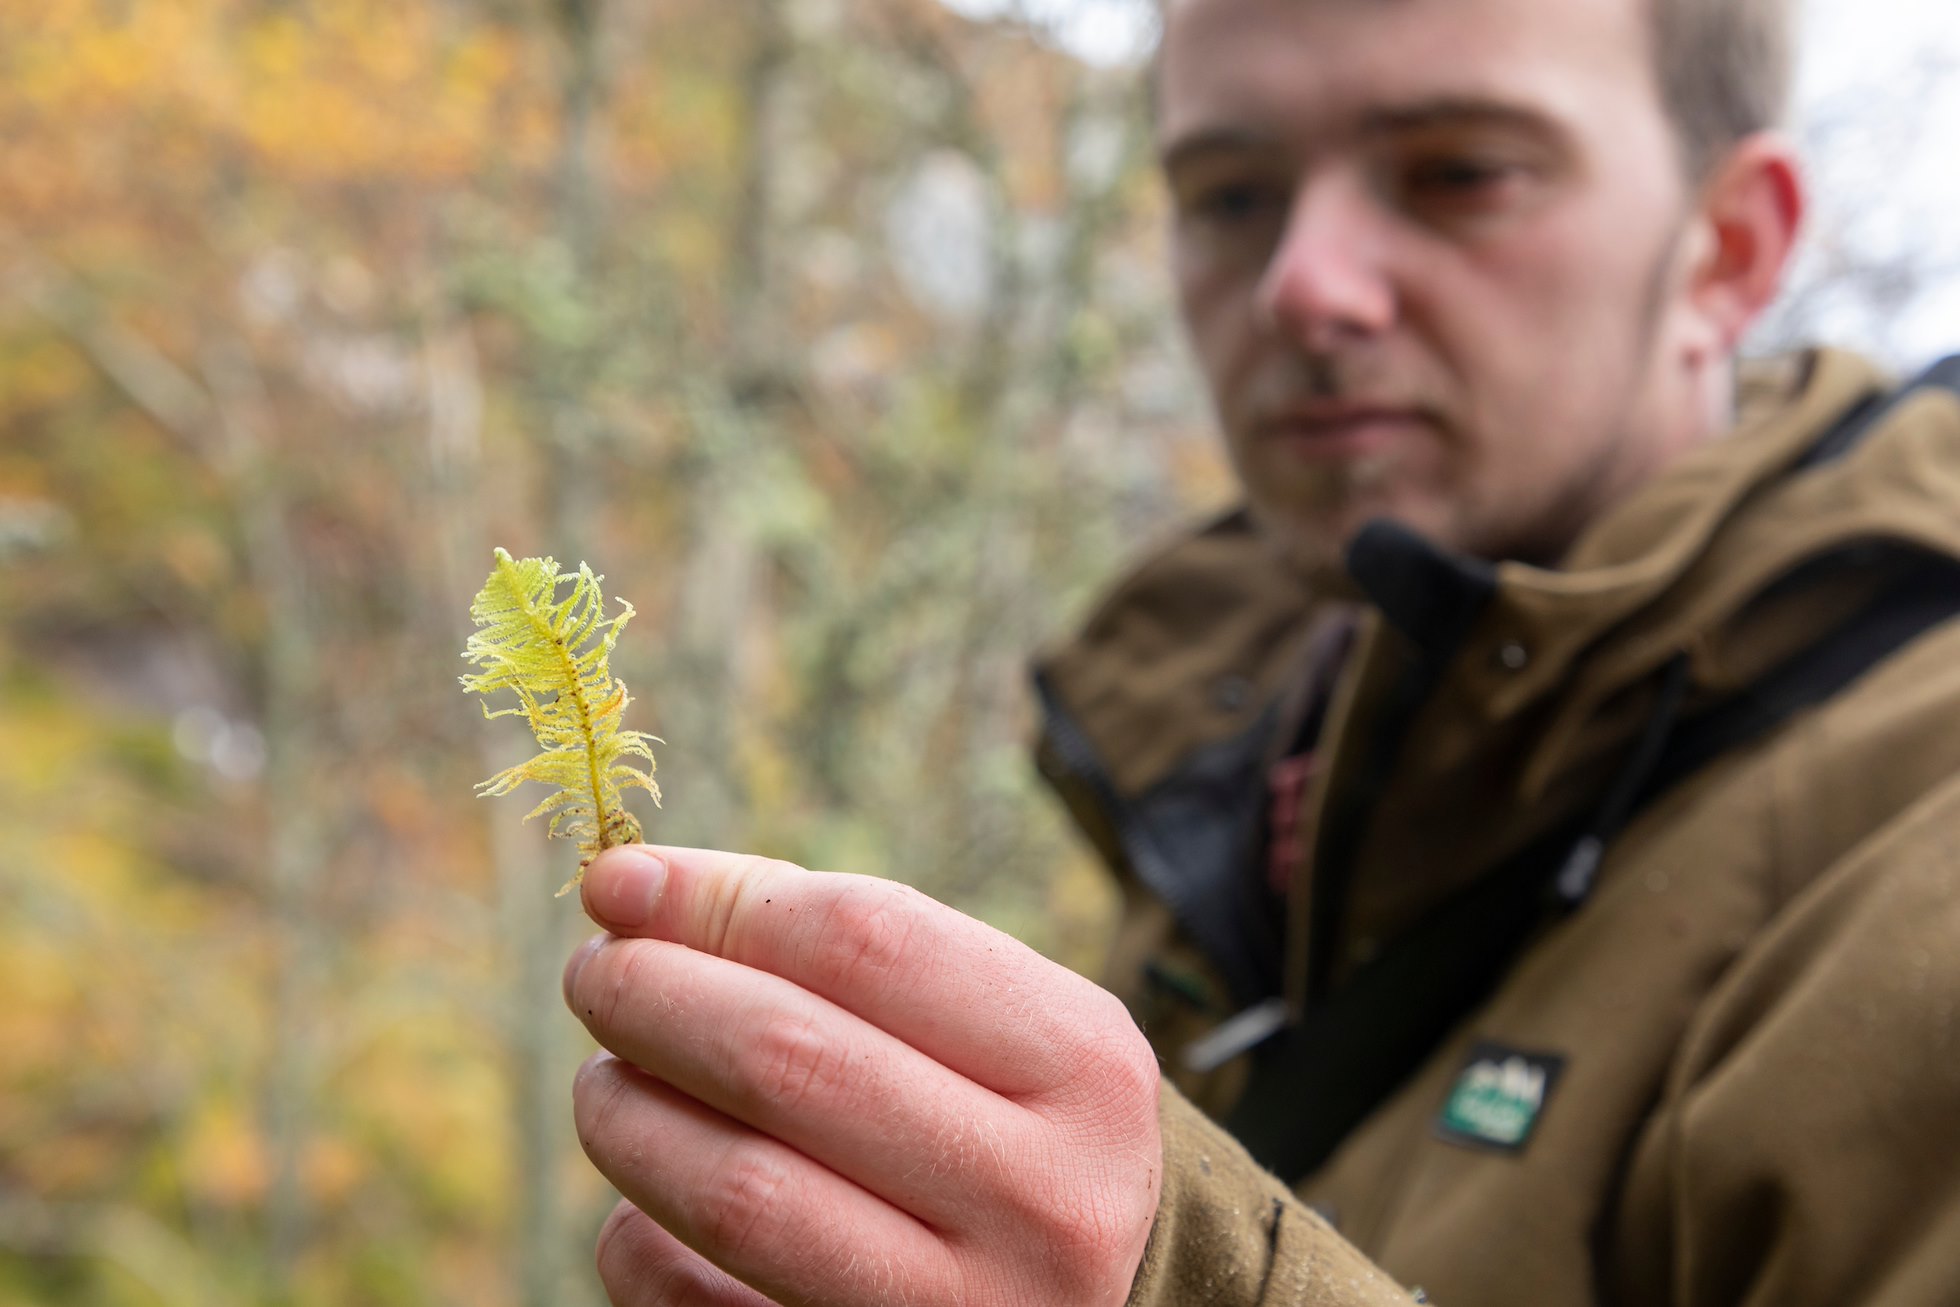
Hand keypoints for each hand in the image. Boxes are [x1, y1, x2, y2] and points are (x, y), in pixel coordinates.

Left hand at [563, 844, 1162, 1305]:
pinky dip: (639, 1245)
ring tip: (609, 1079)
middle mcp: (1043, 1198)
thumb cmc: (1014, 1126)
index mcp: (1082, 1066)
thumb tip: (633, 889)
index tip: (620, 884)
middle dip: (652, 998)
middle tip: (598, 977)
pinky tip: (646, 1208)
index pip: (864, 942)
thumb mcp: (993, 1024)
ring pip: (736, 1193)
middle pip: (787, 1060)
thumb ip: (839, 949)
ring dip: (629, 1115)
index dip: (717, 900)